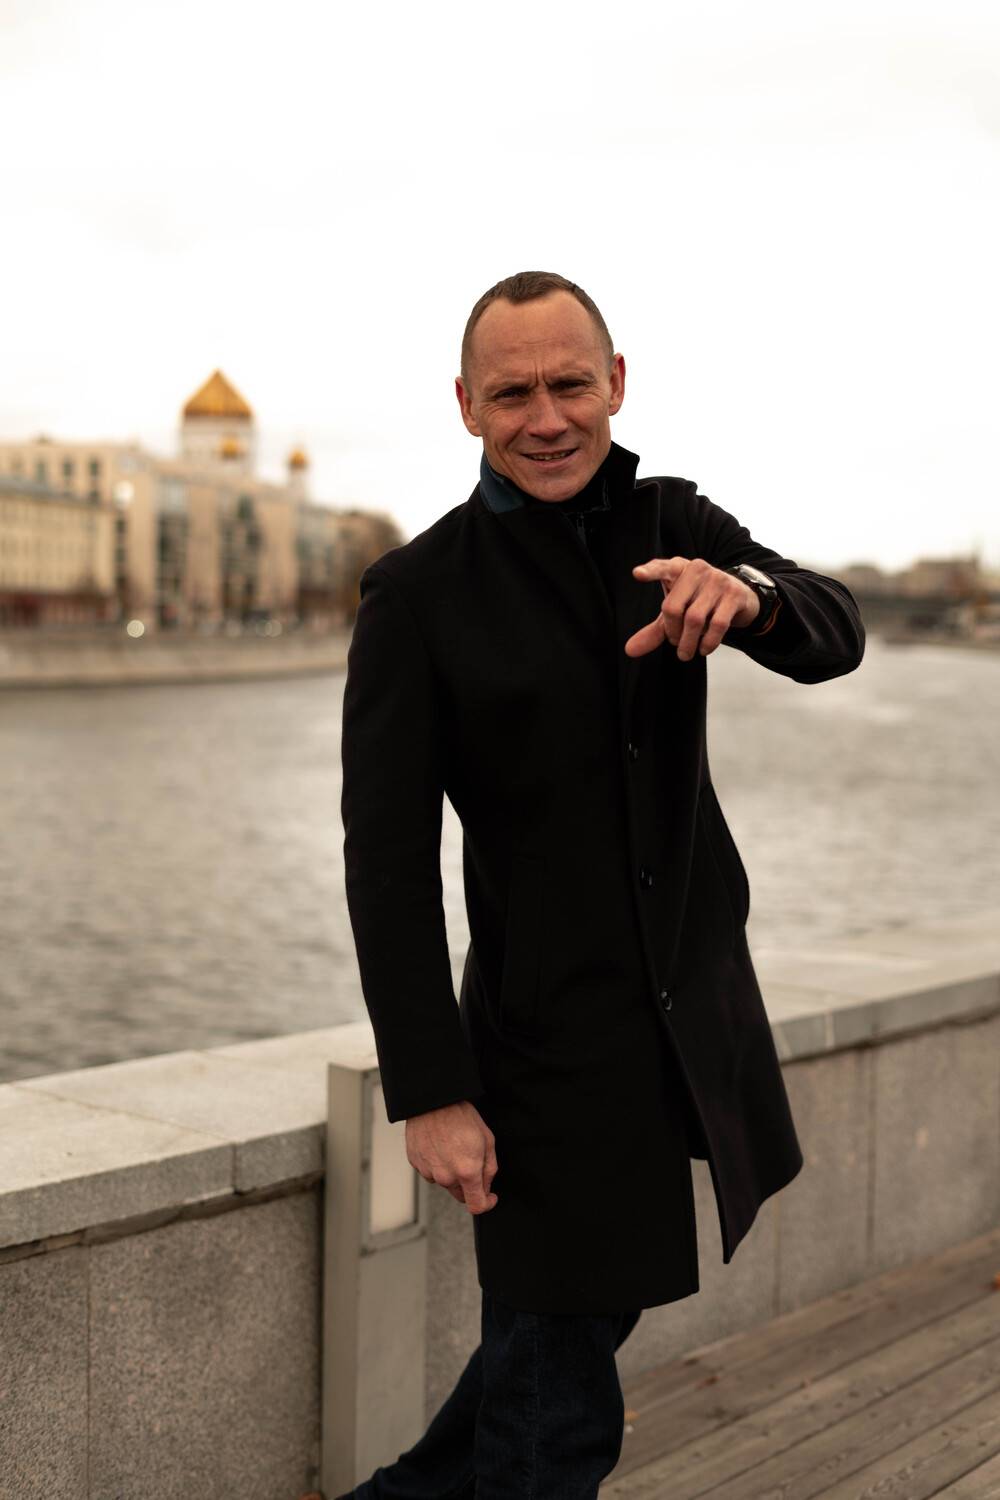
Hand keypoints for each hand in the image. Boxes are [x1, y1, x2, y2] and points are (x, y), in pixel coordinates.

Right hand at [405, 1099, 498, 1214]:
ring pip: (444, 1182)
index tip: (489, 1196)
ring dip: (450, 1172)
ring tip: (452, 1147)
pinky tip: (439, 1146)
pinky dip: (436, 1164)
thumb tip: (486, 1187)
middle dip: (468, 1185)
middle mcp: (445, 1177)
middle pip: (460, 1194)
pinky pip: (430, 1172)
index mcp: (467, 1172)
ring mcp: (428, 1171)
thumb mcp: (488, 1140)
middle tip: (471, 1161)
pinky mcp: (416, 1164)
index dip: (486, 1203)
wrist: (433, 1101)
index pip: (476, 1206)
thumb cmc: (461, 1117)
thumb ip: (489, 1170)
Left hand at [625, 556, 758, 660]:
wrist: (740, 596)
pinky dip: (708, 642)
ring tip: (686, 653)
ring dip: (688, 642)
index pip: (662, 568)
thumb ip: (655, 630)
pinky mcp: (734, 594)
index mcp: (678, 568)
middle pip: (673, 607)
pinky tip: (704, 649)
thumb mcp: (677, 612)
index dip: (650, 572)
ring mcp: (717, 580)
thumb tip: (630, 651)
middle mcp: (697, 570)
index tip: (637, 574)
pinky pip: (717, 624)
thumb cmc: (700, 601)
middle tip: (675, 643)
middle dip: (672, 632)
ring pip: (694, 619)